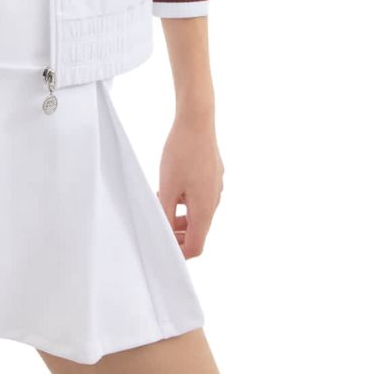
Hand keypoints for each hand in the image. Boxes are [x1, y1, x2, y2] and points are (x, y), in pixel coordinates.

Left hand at [156, 116, 224, 258]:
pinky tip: (170, 187)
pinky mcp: (214, 175)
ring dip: (179, 215)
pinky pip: (200, 196)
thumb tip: (164, 234)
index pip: (196, 246)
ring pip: (198, 212)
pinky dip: (185, 200)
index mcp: (205, 209)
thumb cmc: (181, 153)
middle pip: (198, 231)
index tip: (162, 247)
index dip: (178, 253)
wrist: (197, 120)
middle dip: (177, 233)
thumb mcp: (167, 188)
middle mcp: (214, 201)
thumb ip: (166, 215)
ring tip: (160, 203)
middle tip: (157, 226)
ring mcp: (216, 187)